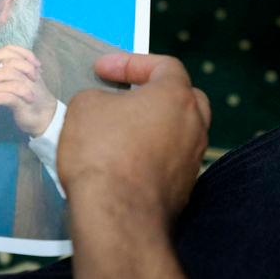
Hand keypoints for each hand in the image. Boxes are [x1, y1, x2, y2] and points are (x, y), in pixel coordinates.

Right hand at [58, 52, 209, 224]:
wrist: (117, 215)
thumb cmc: (101, 149)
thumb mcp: (85, 106)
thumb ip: (100, 97)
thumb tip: (107, 108)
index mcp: (177, 97)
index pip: (164, 66)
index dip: (130, 63)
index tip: (100, 70)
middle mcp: (194, 126)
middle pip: (183, 99)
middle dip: (154, 93)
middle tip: (125, 97)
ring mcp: (192, 162)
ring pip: (176, 133)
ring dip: (150, 127)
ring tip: (117, 131)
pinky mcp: (183, 192)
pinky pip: (167, 162)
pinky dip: (147, 156)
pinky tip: (120, 163)